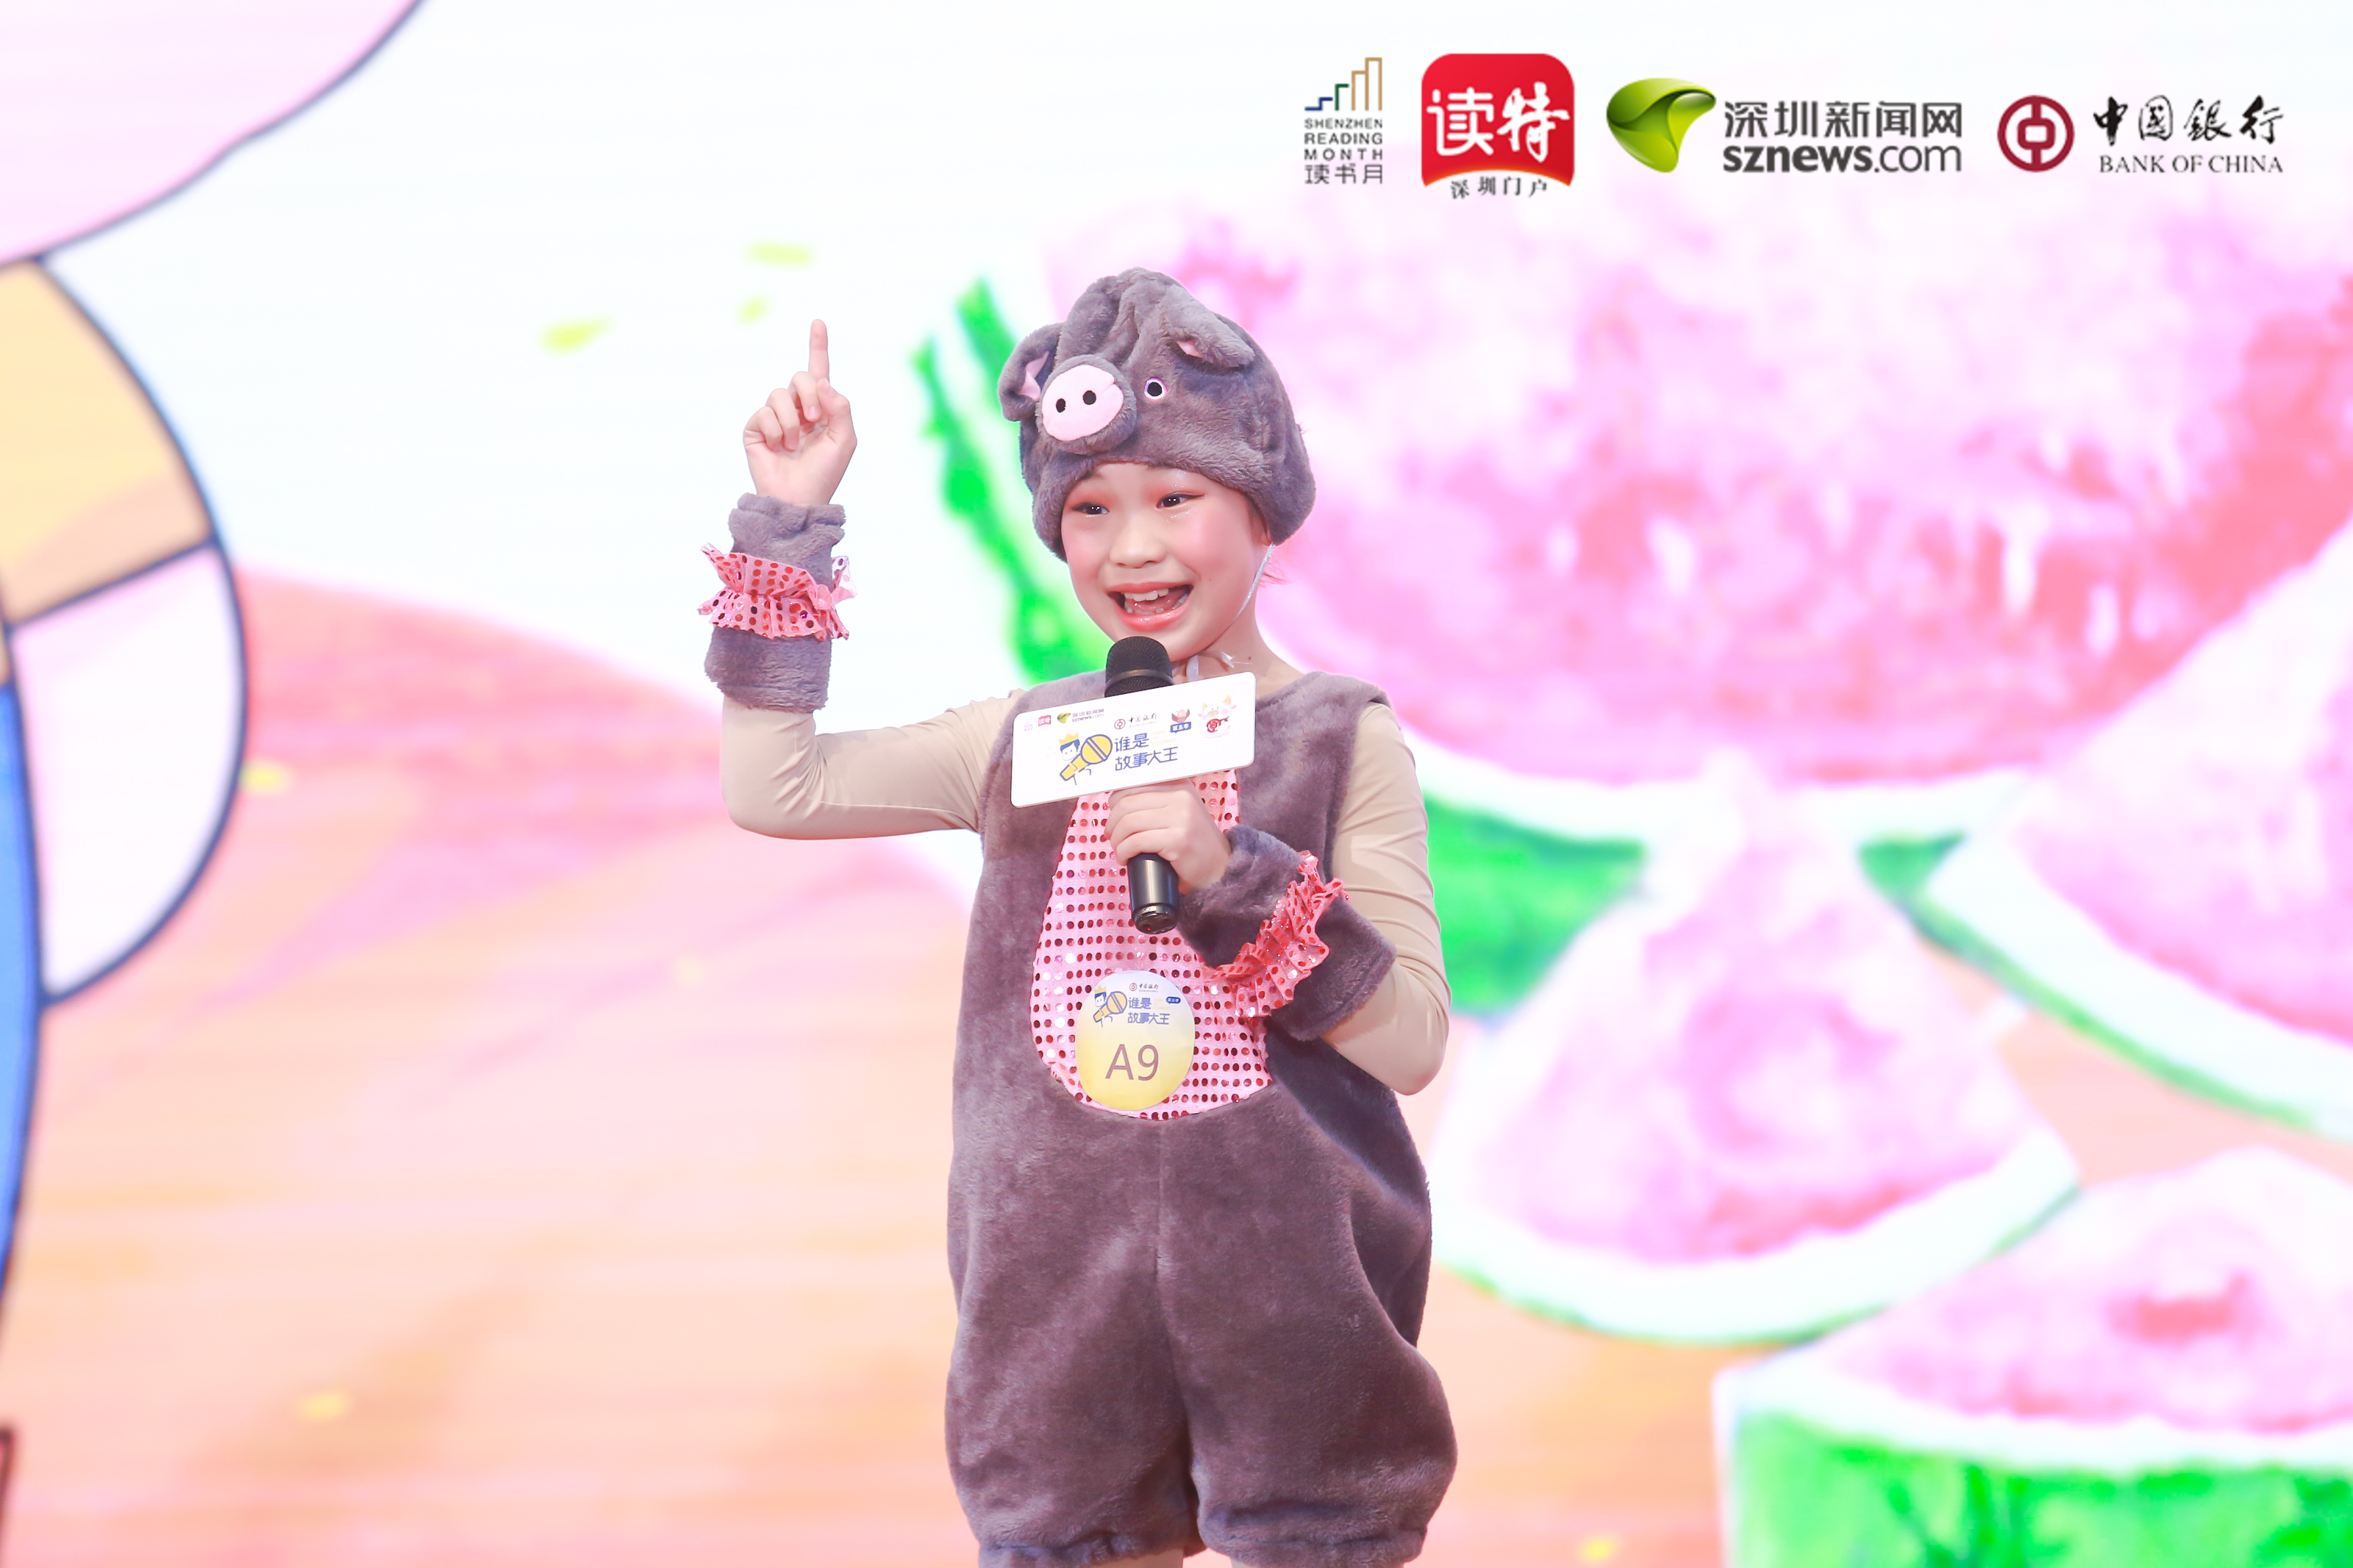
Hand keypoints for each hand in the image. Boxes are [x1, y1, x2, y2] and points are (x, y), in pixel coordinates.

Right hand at [744, 320, 856, 506]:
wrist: (800, 500)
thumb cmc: (824, 473)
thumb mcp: (844, 439)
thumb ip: (840, 407)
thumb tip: (822, 381)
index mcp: (820, 409)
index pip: (819, 372)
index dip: (818, 346)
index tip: (818, 321)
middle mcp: (796, 408)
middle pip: (800, 376)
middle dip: (809, 394)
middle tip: (814, 420)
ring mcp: (774, 417)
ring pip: (779, 393)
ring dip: (792, 421)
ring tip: (794, 444)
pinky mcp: (755, 428)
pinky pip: (764, 413)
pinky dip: (776, 431)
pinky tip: (779, 448)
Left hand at [1105, 783, 1231, 893]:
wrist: (1220, 867)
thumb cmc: (1193, 842)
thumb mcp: (1179, 811)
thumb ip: (1157, 800)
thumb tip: (1116, 800)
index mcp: (1179, 784)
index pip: (1133, 785)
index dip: (1115, 803)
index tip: (1113, 818)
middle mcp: (1181, 795)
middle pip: (1127, 804)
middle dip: (1112, 824)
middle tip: (1112, 838)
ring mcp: (1181, 817)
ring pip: (1129, 823)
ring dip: (1116, 840)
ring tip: (1119, 850)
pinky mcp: (1178, 840)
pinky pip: (1137, 842)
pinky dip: (1123, 852)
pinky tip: (1125, 859)